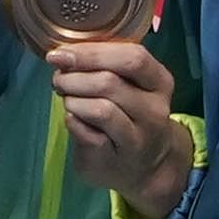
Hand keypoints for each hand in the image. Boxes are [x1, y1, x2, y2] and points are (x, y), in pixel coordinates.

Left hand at [48, 38, 193, 218]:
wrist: (144, 166)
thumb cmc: (128, 115)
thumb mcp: (131, 86)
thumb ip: (107, 65)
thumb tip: (65, 53)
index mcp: (159, 82)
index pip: (133, 57)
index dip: (92, 52)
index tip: (61, 53)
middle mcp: (155, 110)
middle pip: (110, 82)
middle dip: (74, 77)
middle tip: (59, 80)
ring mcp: (138, 137)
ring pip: (100, 109)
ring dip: (72, 100)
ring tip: (67, 99)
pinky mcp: (116, 157)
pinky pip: (87, 133)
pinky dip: (72, 121)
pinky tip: (73, 119)